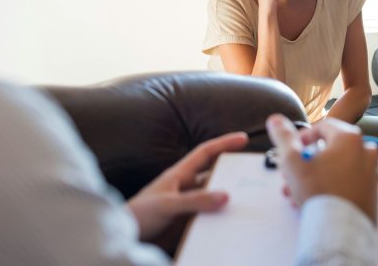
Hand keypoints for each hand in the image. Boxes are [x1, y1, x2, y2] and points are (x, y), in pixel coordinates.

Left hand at [127, 132, 248, 241]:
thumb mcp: (167, 205)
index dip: (224, 143)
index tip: (243, 138)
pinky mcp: (186, 223)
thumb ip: (195, 201)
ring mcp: (187, 205)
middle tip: (253, 177)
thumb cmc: (138, 215)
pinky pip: (208, 218)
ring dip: (227, 200)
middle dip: (232, 174)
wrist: (124, 239)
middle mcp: (185, 188)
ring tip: (247, 203)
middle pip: (214, 176)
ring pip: (213, 198)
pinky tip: (230, 224)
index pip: (206, 152)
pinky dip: (219, 219)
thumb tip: (225, 195)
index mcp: (179, 174)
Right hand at [266, 114, 377, 221]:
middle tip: (290, 177)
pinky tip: (313, 201)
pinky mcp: (372, 192)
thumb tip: (275, 119)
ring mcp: (372, 173)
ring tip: (296, 194)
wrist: (341, 231)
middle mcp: (366, 151)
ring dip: (315, 177)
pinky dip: (331, 187)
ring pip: (337, 168)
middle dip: (306, 163)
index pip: (323, 126)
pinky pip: (348, 183)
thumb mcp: (292, 161)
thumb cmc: (317, 191)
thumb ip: (283, 137)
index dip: (303, 137)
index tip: (291, 151)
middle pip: (329, 150)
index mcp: (349, 138)